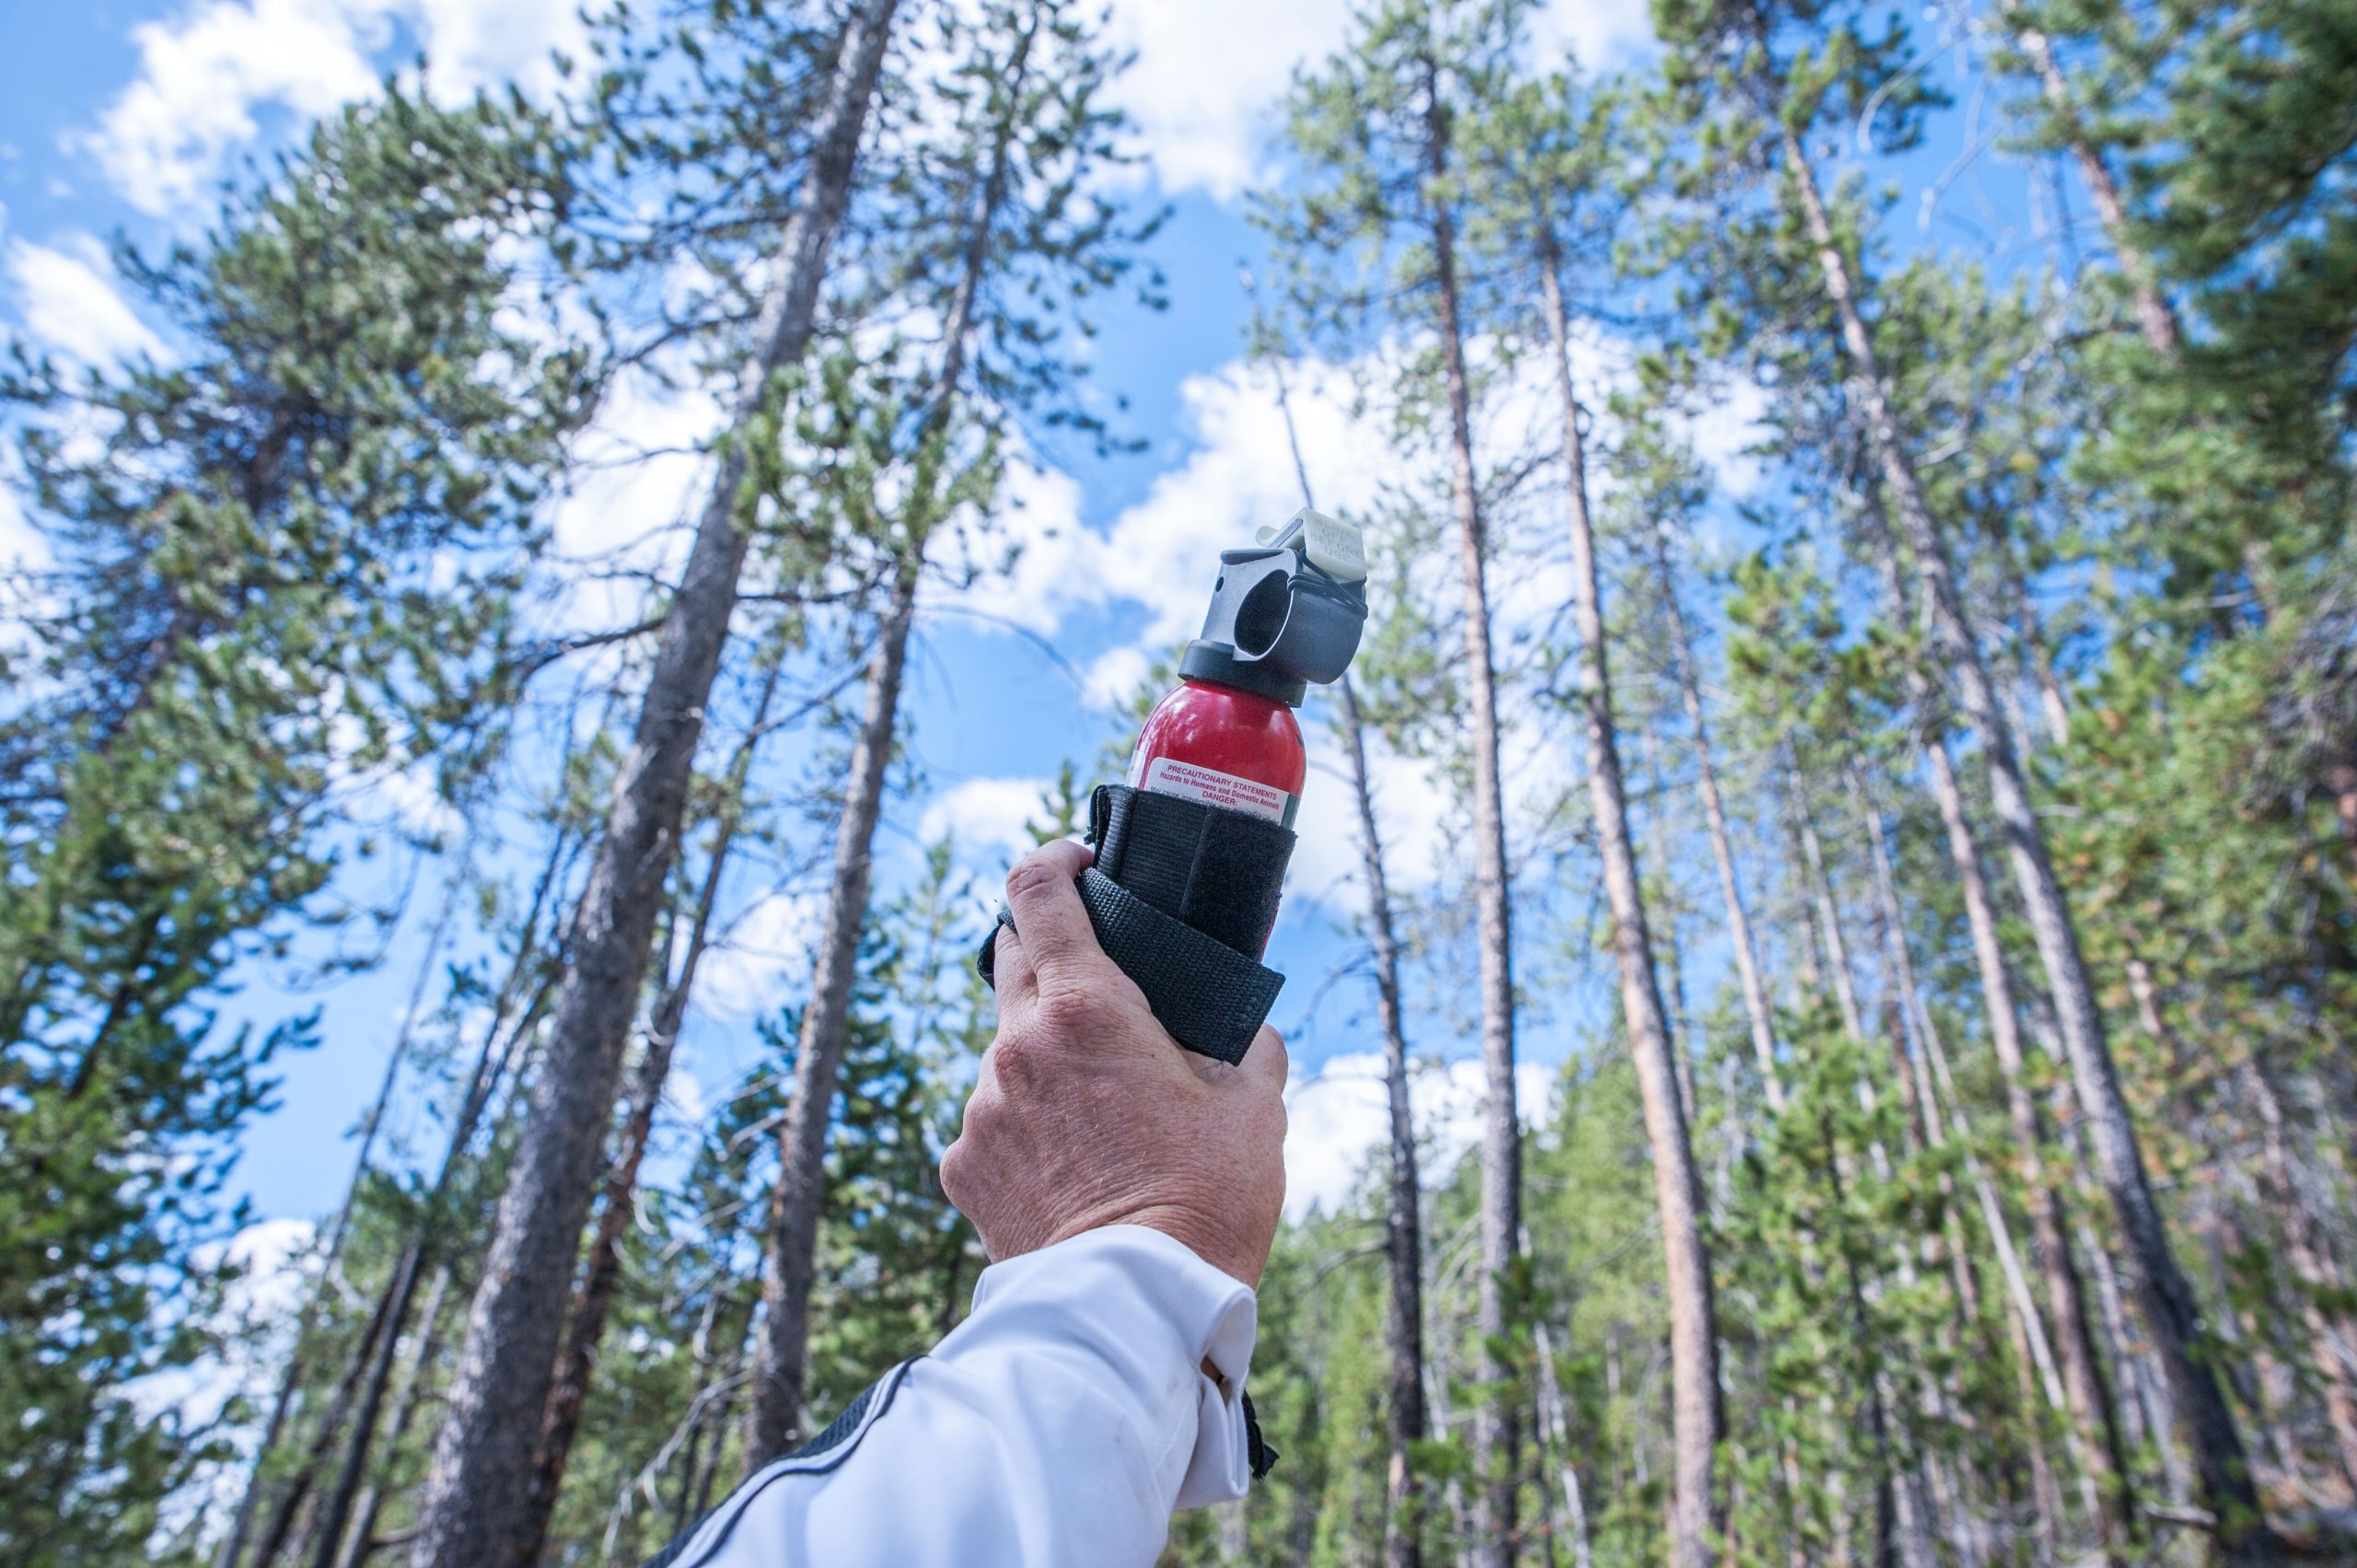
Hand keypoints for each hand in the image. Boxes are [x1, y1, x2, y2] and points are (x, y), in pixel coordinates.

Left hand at [941, 839, 1287, 1287]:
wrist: (1134, 1308)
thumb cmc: (1207, 1201)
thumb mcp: (1256, 1107)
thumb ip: (1246, 1044)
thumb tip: (1244, 1027)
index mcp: (1086, 1007)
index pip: (1037, 890)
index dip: (1055, 861)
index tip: (1081, 865)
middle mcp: (1016, 1043)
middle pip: (1010, 956)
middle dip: (1050, 952)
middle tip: (1102, 987)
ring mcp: (981, 1106)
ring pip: (1005, 1048)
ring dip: (1044, 1054)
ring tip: (1101, 1111)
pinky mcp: (962, 1165)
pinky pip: (992, 1118)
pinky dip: (1027, 1122)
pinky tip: (1073, 1165)